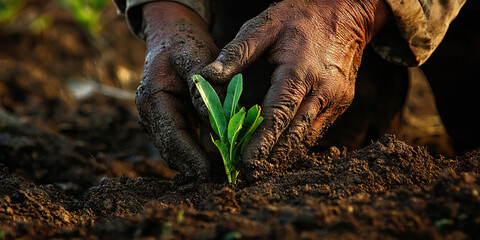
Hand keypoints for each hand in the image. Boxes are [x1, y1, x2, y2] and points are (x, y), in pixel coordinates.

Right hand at [136, 2, 218, 180]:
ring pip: (176, 149)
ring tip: (220, 175)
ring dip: (195, 162)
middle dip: (192, 166)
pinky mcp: (169, 119)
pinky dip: (197, 152)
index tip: (207, 174)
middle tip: (219, 180)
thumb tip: (215, 118)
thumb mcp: (196, 57)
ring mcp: (157, 118)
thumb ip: (203, 88)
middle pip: (171, 148)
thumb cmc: (184, 43)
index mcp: (153, 98)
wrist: (172, 34)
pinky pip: (182, 141)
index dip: (189, 157)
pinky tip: (216, 160)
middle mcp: (150, 112)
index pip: (171, 135)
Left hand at [202, 0, 390, 179]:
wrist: (346, 11)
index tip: (245, 162)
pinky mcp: (341, 103)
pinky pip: (318, 130)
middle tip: (248, 174)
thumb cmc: (300, 16)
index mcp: (299, 71)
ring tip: (262, 170)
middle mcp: (322, 90)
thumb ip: (236, 52)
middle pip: (295, 134)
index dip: (262, 142)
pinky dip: (299, 144)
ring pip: (308, 137)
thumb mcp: (264, 25)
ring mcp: (336, 99)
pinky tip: (282, 153)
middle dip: (272, 158)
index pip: (278, 115)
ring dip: (285, 156)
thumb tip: (206, 77)